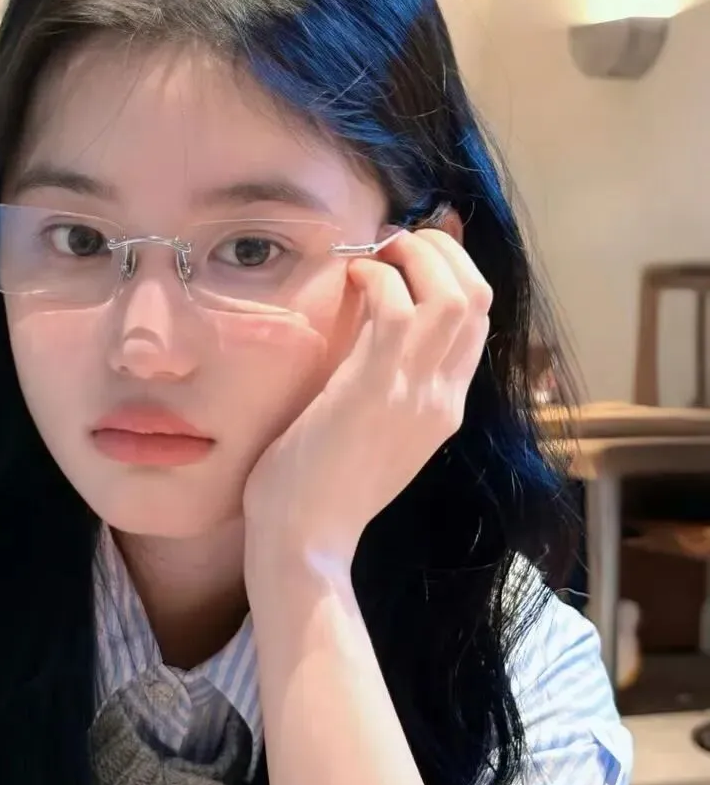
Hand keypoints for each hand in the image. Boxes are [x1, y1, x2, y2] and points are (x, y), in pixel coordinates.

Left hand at [242, 228, 491, 579]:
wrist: (305, 539)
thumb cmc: (321, 485)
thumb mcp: (371, 430)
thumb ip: (384, 382)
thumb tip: (379, 326)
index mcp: (445, 408)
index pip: (478, 324)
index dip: (454, 272)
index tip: (412, 254)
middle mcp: (444, 397)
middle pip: (480, 298)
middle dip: (442, 252)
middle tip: (394, 244)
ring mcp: (417, 393)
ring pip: (453, 294)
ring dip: (416, 254)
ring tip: (376, 254)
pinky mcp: (376, 390)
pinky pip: (398, 309)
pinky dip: (377, 278)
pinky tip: (350, 279)